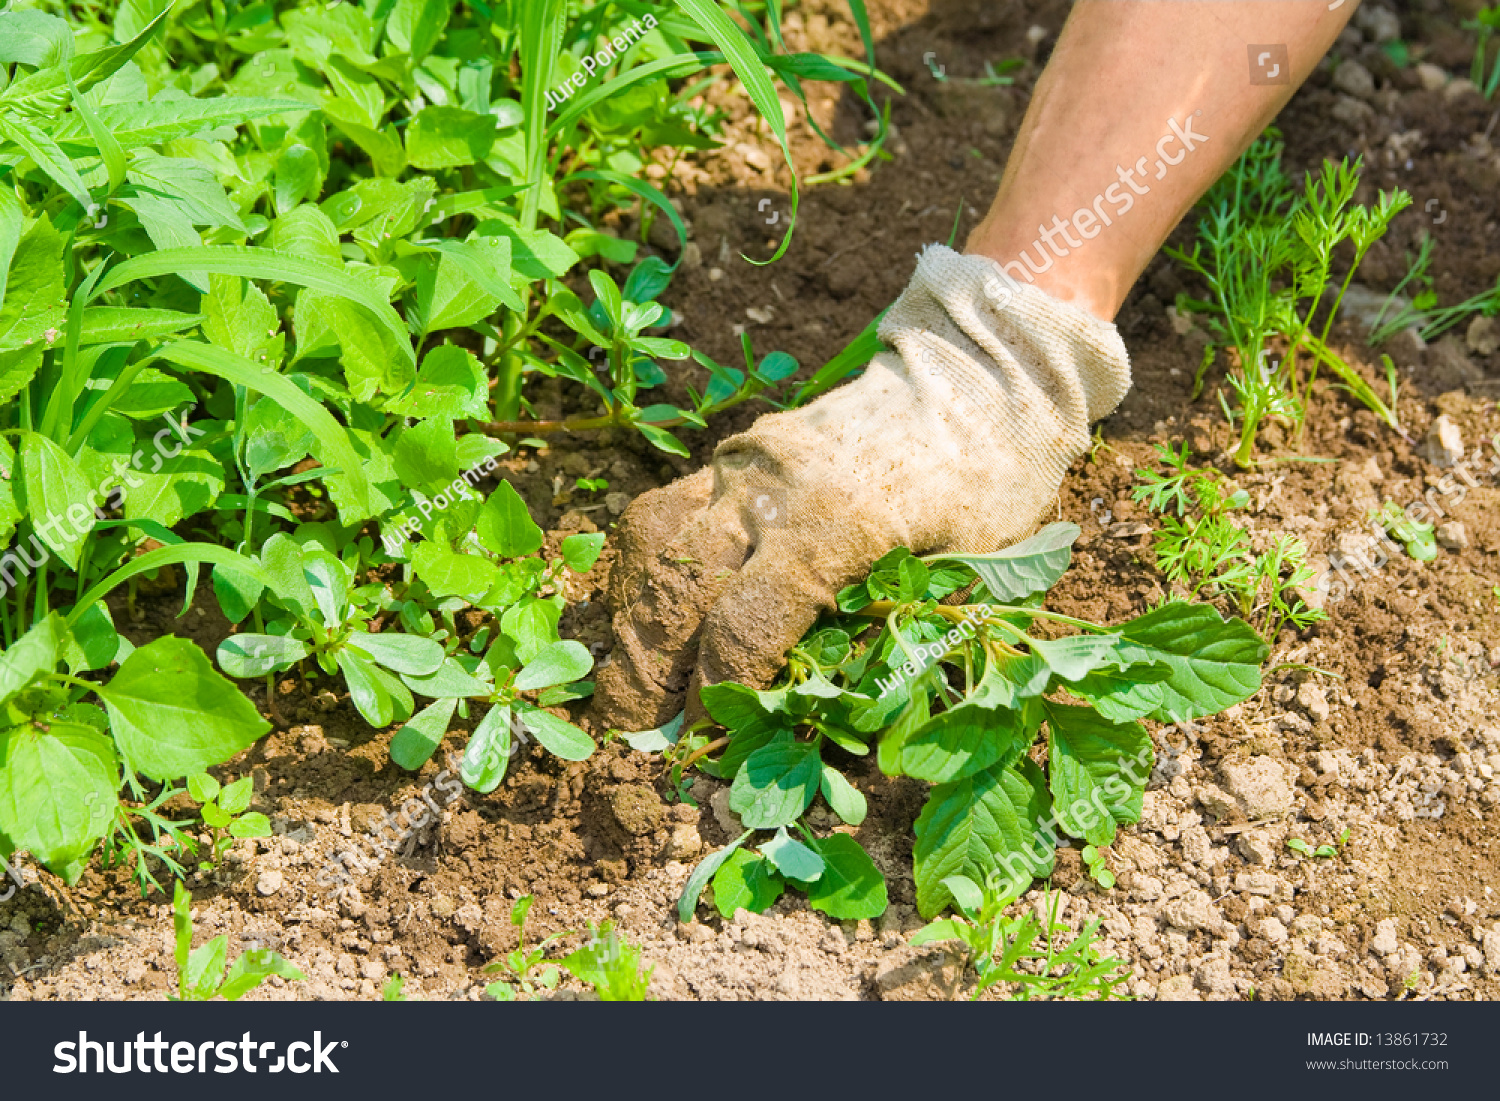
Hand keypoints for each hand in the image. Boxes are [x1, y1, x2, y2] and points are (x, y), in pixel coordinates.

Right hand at [593, 246, 1130, 730]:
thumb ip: (892, 636)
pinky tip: (650, 607)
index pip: (743, 627)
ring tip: (634, 672)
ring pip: (654, 544)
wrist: (980, 371)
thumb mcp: (968, 571)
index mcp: (836, 526)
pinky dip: (646, 567)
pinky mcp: (736, 451)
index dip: (716, 695)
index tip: (708, 740)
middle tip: (642, 727)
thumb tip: (817, 714)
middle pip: (675, 588)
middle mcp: (772, 489)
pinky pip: (665, 510)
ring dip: (632, 616)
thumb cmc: (991, 481)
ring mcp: (745, 462)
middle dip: (647, 670)